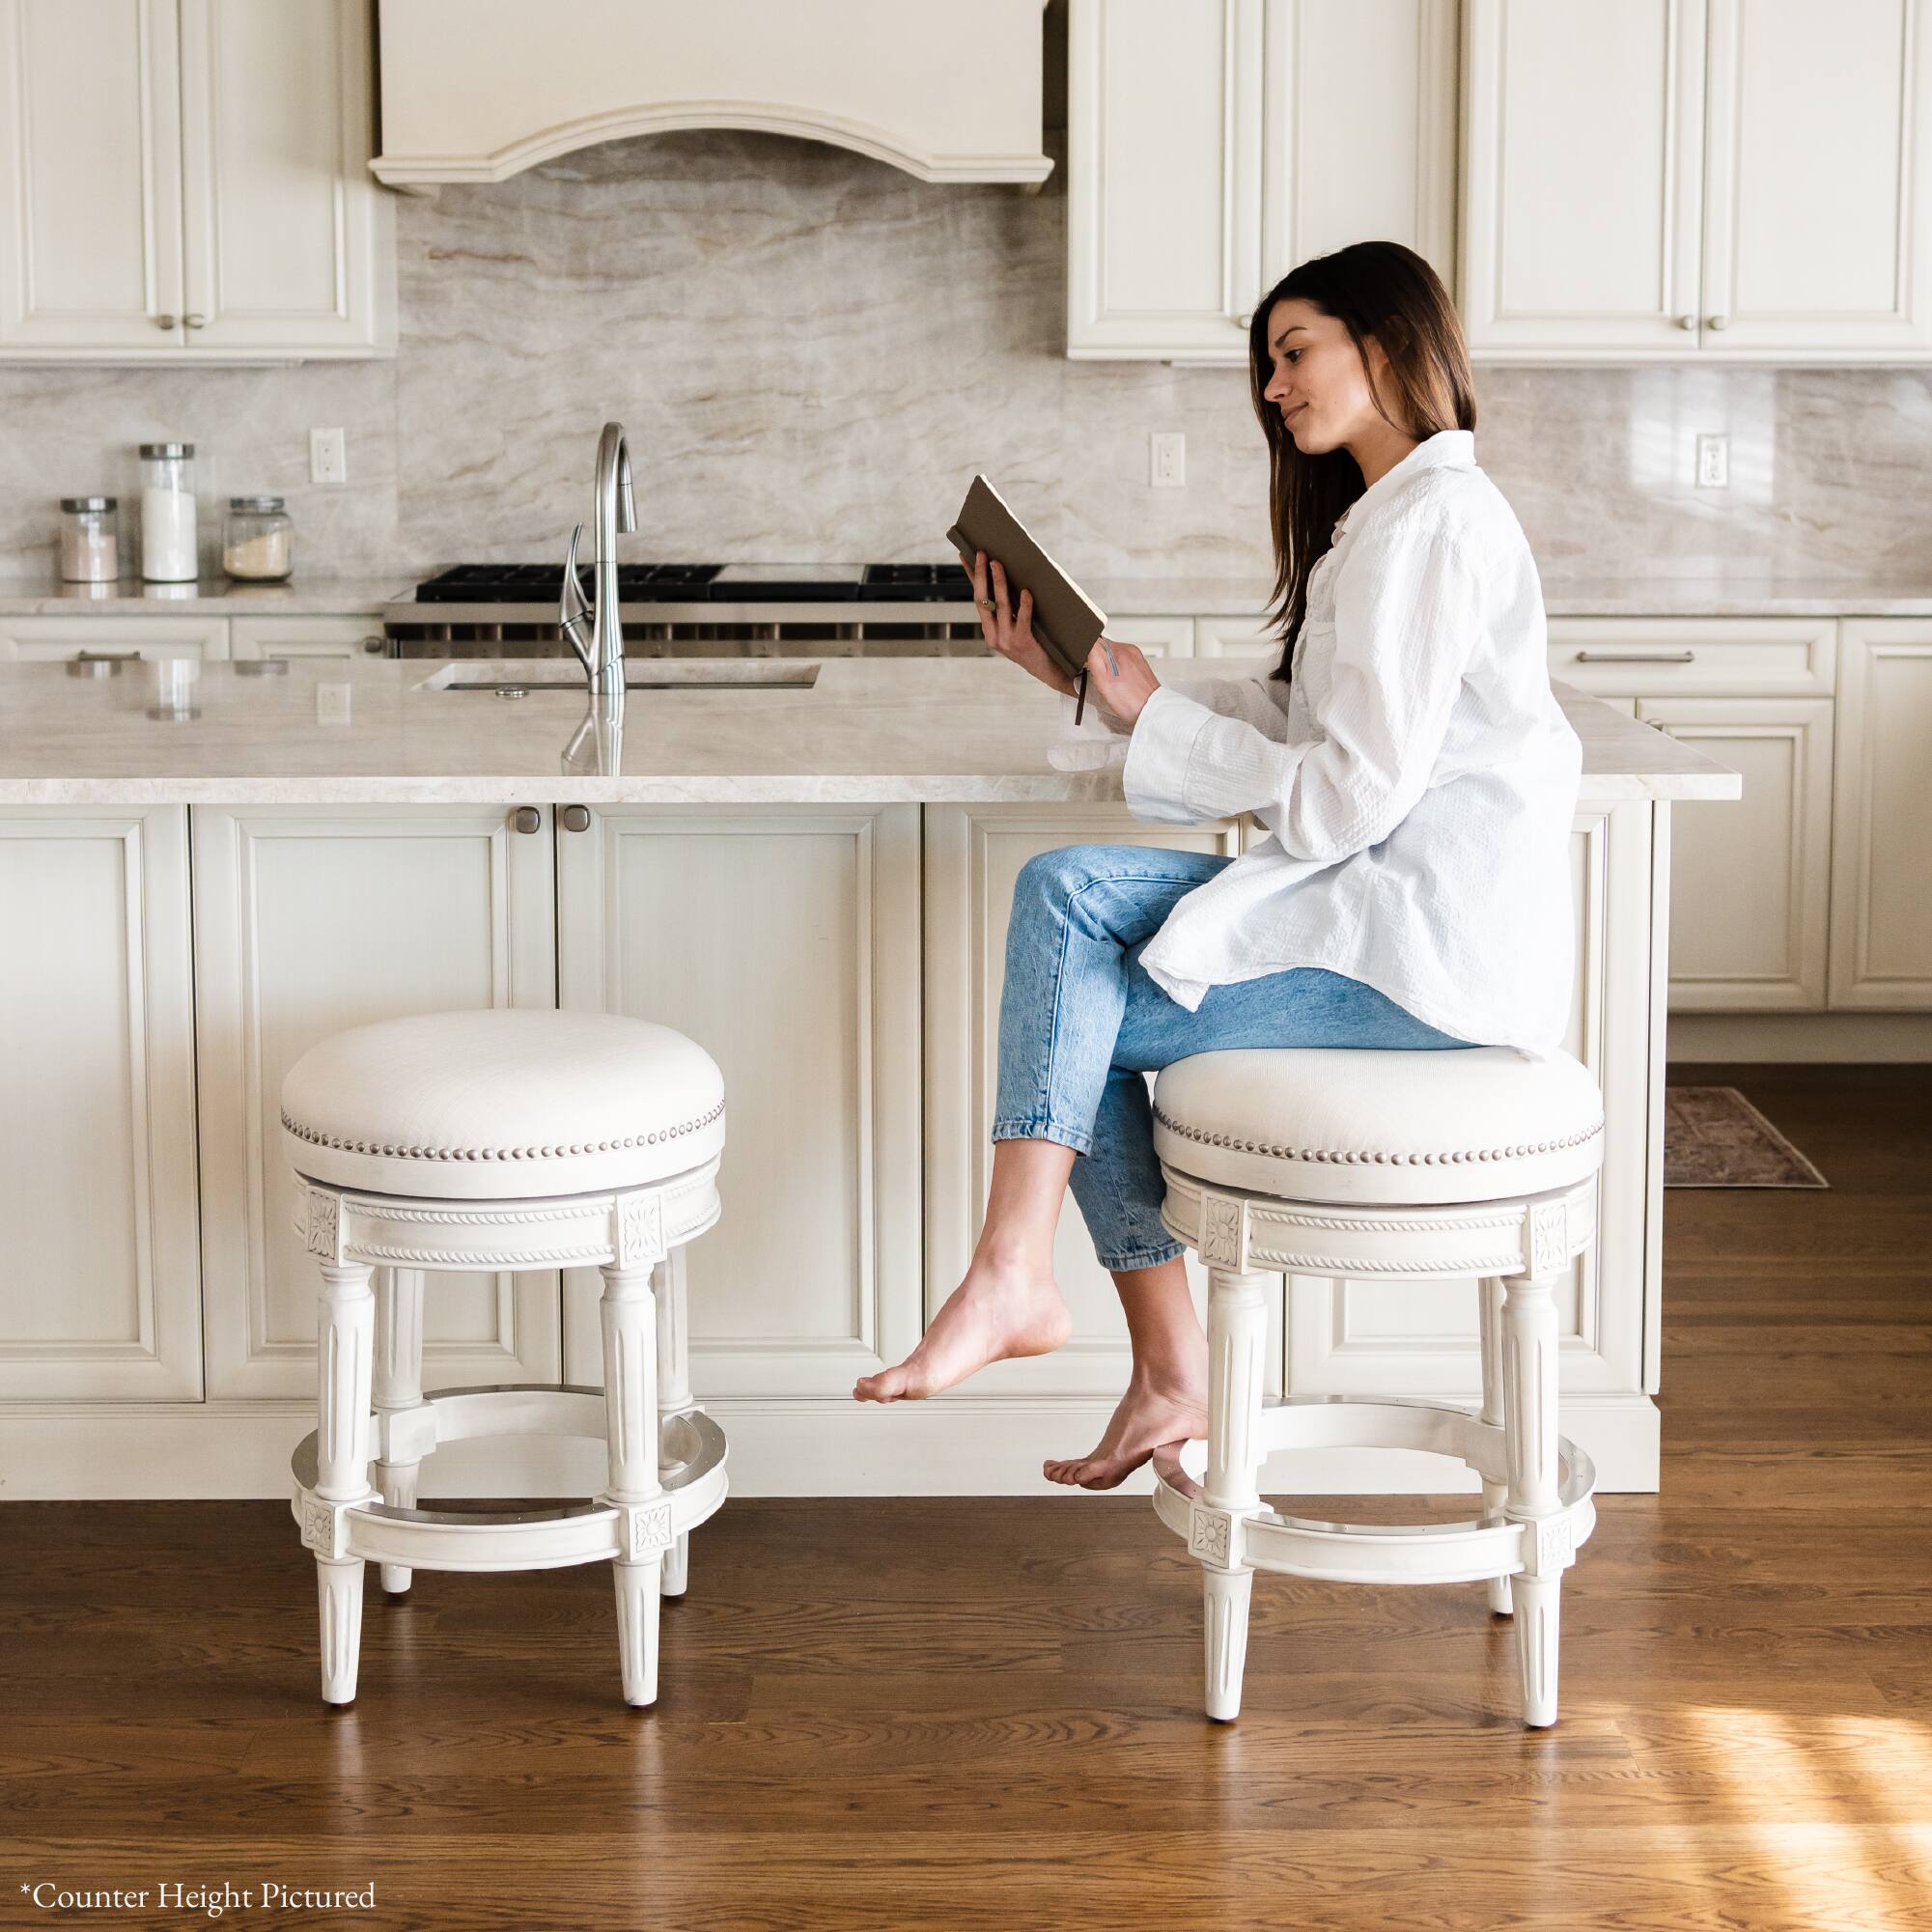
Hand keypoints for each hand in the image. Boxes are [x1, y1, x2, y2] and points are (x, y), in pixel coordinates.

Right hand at [970, 551, 1077, 697]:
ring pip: (1000, 605)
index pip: (977, 598)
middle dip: (980, 574)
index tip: (965, 555)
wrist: (1051, 671)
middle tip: (982, 553)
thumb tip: (1015, 574)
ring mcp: (1006, 640)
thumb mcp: (1018, 627)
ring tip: (998, 563)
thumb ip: (1012, 608)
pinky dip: (1024, 604)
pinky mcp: (1022, 643)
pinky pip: (1022, 619)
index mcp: (990, 630)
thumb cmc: (1039, 643)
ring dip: (999, 581)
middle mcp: (993, 635)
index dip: (970, 576)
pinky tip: (1025, 591)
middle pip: (982, 599)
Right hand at [1083, 633, 1160, 726]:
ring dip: (1108, 666)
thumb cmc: (1129, 701)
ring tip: (1113, 682)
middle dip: (1098, 661)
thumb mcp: (1103, 681)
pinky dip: (1117, 670)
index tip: (1092, 668)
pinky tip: (1120, 682)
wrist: (1150, 711)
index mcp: (1121, 650)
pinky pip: (1122, 662)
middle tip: (1103, 678)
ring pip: (1112, 656)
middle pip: (1104, 648)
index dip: (1088, 655)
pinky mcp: (1139, 665)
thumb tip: (1088, 644)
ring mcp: (1136, 657)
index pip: (1095, 641)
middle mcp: (1130, 650)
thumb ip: (1094, 658)